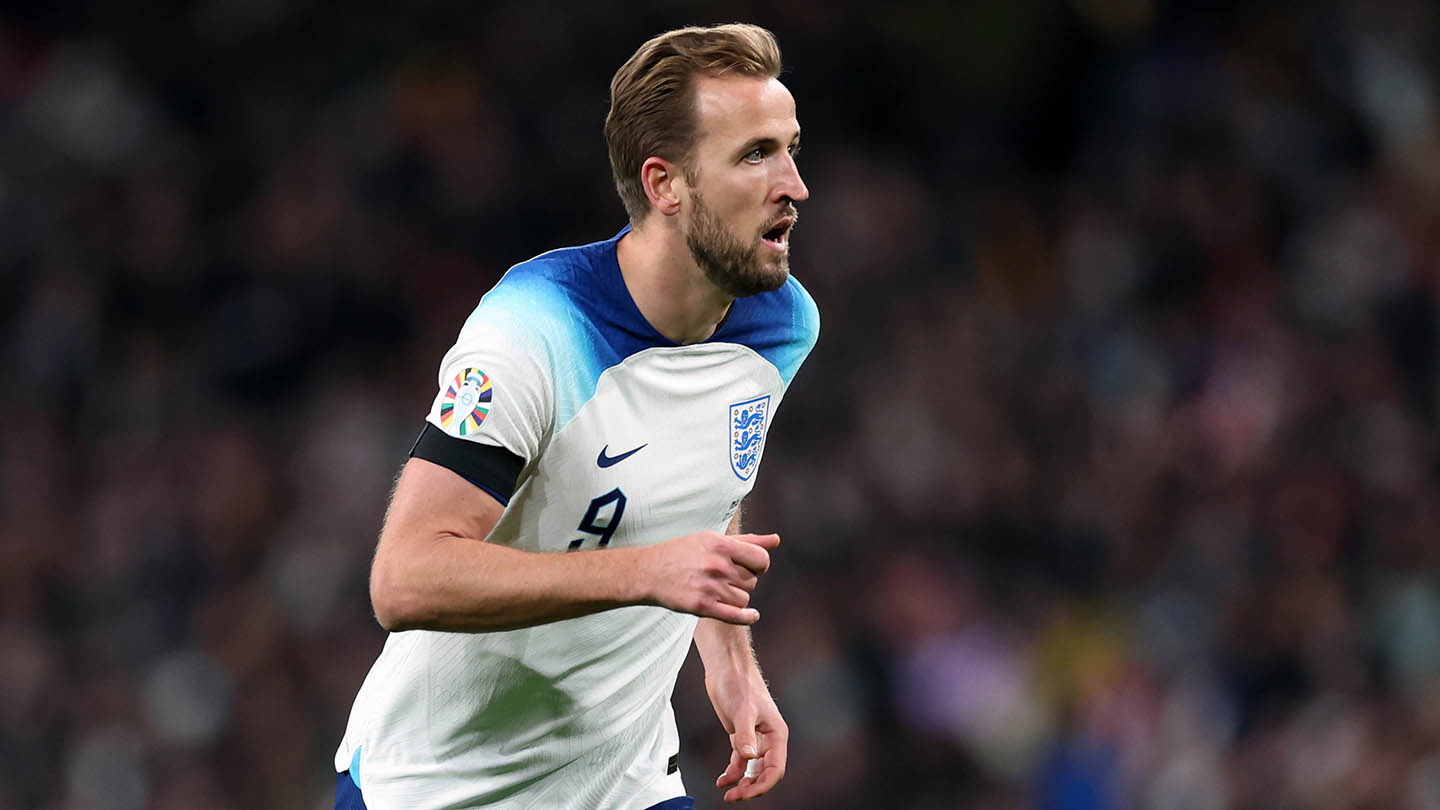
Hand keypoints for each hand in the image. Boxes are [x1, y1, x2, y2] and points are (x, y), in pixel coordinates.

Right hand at [643, 532, 779, 624]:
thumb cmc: (683, 552)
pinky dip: (747, 617)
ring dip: (737, 597)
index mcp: (721, 545)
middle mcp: (717, 565)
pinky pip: (736, 616)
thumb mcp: (712, 539)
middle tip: (726, 578)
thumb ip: (747, 540)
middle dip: (744, 580)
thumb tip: (776, 540)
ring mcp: (709, 587)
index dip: (759, 565)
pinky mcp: (702, 607)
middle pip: (752, 581)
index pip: (761, 559)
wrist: (649, 572)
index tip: (751, 567)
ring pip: (744, 599)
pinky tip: (752, 615)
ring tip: (719, 589)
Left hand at [707, 667, 787, 801]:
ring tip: (728, 793)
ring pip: (752, 769)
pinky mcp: (740, 735)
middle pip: (764, 773)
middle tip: (734, 797)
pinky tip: (722, 780)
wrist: (726, 667)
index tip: (746, 793)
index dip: (763, 785)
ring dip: (742, 783)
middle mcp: (768, 739)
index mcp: (776, 734)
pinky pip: (739, 761)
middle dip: (751, 787)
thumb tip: (748, 757)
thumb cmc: (739, 683)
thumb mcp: (742, 711)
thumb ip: (745, 736)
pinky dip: (732, 772)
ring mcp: (754, 738)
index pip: (775, 769)